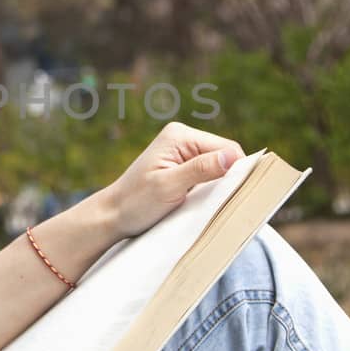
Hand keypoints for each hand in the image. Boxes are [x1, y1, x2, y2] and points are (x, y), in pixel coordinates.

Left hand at [98, 121, 245, 237]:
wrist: (113, 215)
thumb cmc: (136, 202)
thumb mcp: (169, 187)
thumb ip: (200, 170)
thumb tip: (232, 157)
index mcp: (180, 135)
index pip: (227, 147)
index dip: (236, 170)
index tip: (234, 194)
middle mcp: (183, 138)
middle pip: (225, 155)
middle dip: (227, 177)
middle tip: (219, 202)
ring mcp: (182, 152)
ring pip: (219, 165)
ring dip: (218, 184)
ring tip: (207, 202)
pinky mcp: (182, 166)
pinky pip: (208, 174)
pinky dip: (210, 188)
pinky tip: (201, 200)